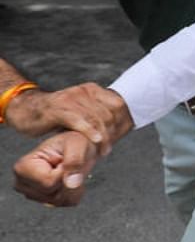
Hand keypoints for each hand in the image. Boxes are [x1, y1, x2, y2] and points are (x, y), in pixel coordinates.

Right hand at [5, 82, 131, 143]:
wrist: (25, 109)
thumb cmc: (54, 114)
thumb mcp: (80, 113)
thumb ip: (96, 117)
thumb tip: (118, 129)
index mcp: (92, 90)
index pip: (117, 105)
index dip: (122, 122)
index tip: (121, 137)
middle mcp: (83, 92)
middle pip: (108, 113)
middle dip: (112, 132)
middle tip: (109, 148)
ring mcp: (70, 99)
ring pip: (96, 118)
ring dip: (103, 136)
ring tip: (103, 150)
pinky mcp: (57, 109)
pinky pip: (78, 120)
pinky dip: (89, 131)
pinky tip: (96, 140)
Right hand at [12, 131, 106, 206]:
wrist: (78, 147)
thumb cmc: (73, 141)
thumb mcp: (76, 144)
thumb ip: (74, 161)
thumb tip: (71, 183)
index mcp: (23, 167)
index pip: (48, 183)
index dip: (64, 172)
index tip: (63, 158)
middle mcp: (23, 183)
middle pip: (54, 195)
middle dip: (69, 180)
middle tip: (67, 164)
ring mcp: (33, 193)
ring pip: (61, 201)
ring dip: (74, 186)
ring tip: (69, 170)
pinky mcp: (45, 199)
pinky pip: (67, 203)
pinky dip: (76, 191)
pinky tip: (71, 178)